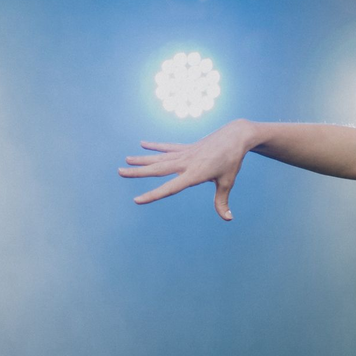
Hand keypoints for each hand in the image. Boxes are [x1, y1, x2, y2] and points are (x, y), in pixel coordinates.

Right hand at [119, 119, 254, 220]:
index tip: (136, 200)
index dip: (153, 195)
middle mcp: (186, 163)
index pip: (170, 188)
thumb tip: (228, 218)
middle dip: (138, 172)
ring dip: (142, 159)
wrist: (236, 137)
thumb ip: (222, 201)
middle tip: (119, 172)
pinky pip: (168, 147)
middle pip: (158, 169)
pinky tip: (143, 144)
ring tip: (126, 160)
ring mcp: (185, 153)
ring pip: (160, 158)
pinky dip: (156, 146)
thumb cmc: (232, 161)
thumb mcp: (228, 182)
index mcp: (194, 174)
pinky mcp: (188, 147)